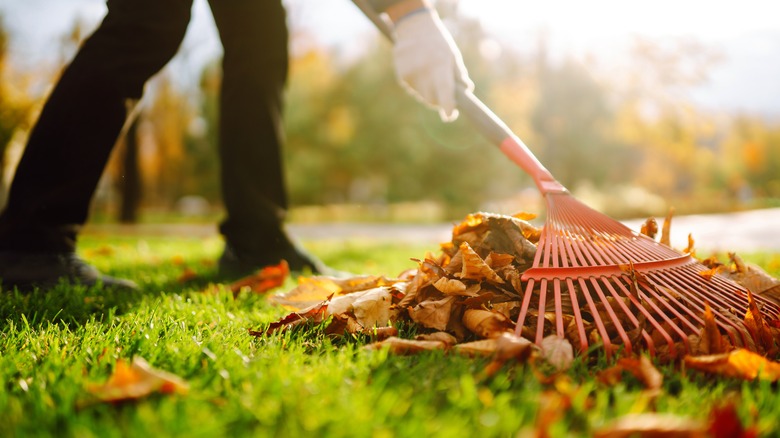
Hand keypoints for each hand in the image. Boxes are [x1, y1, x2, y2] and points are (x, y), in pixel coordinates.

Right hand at [391, 7, 472, 121]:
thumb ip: (459, 74)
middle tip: (445, 95)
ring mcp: (411, 73)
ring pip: (422, 96)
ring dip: (428, 92)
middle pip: (432, 100)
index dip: (448, 106)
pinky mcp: (401, 75)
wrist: (414, 27)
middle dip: (439, 101)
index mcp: (440, 64)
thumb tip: (466, 91)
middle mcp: (424, 70)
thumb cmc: (438, 42)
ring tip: (429, 73)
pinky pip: (413, 89)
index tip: (450, 116)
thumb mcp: (453, 54)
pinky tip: (419, 70)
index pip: (445, 91)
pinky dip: (418, 85)